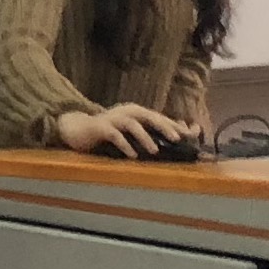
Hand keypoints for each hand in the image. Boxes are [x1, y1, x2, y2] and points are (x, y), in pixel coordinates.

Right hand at [52, 102, 188, 157]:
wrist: (78, 129)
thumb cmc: (108, 133)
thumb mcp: (130, 132)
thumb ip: (147, 135)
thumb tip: (171, 143)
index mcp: (136, 113)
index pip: (159, 118)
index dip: (174, 125)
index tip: (190, 136)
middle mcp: (127, 112)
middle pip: (149, 117)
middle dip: (164, 127)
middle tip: (177, 139)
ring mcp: (113, 118)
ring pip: (132, 125)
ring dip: (145, 137)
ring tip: (155, 151)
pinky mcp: (101, 127)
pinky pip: (115, 135)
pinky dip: (125, 145)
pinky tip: (132, 156)